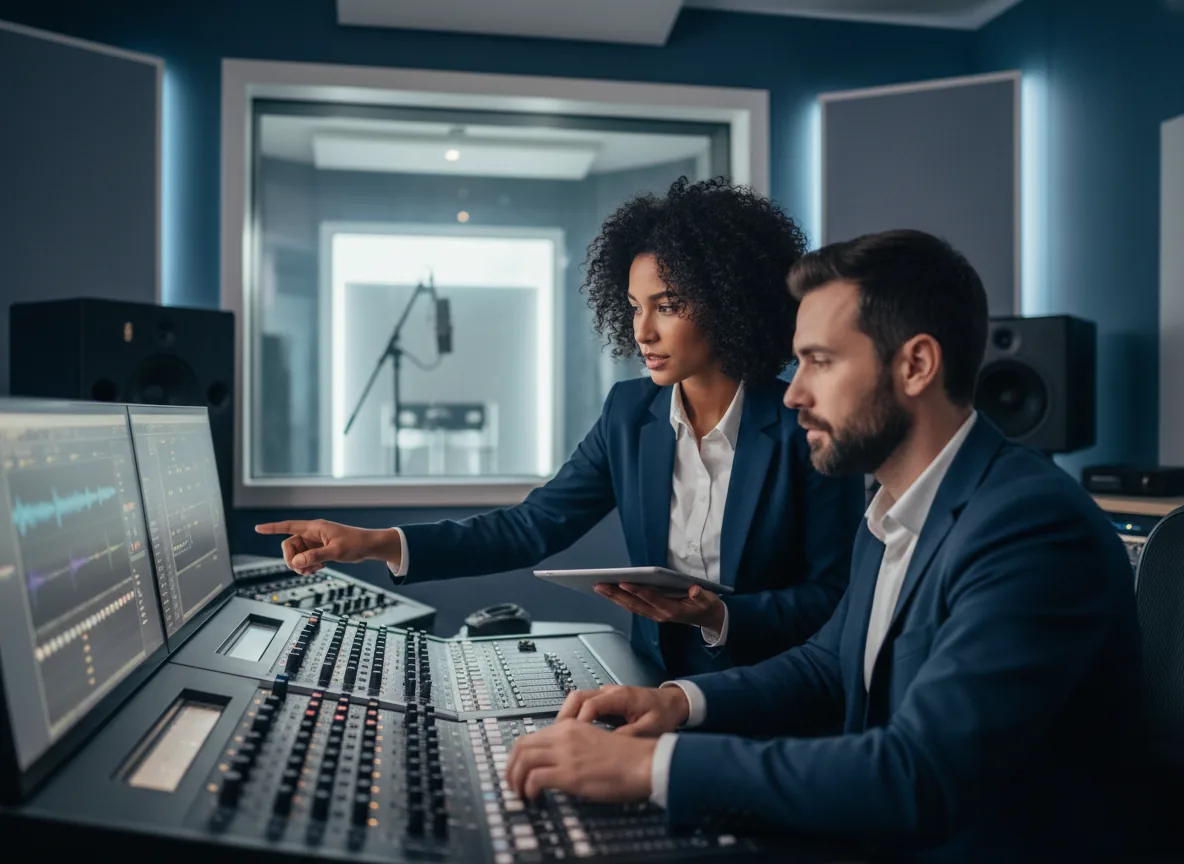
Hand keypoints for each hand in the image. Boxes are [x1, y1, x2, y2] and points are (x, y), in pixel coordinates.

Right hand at [253, 519, 400, 575]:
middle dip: (292, 559)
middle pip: (289, 546)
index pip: (288, 526)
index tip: (258, 528)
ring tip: (313, 570)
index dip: (272, 528)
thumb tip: (296, 563)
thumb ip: (315, 557)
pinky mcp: (319, 550)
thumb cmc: (356, 544)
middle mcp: (312, 533)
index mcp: (314, 528)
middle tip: (302, 570)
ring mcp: (315, 542)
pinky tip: (318, 569)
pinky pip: (305, 558)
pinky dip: (308, 565)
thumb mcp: (336, 552)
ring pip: (297, 554)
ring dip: (300, 565)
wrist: (369, 547)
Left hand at [505, 719, 655, 801]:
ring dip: (516, 779)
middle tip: (512, 783)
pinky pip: (534, 778)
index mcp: (569, 727)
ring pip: (522, 760)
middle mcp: (563, 736)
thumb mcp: (592, 741)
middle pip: (521, 746)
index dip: (518, 755)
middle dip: (511, 767)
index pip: (530, 736)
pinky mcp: (569, 774)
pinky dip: (528, 789)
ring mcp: (565, 754)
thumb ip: (572, 745)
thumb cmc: (625, 756)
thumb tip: (555, 761)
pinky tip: (534, 797)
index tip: (518, 768)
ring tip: (520, 793)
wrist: (643, 762)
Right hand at [555, 684, 688, 736]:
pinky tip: (573, 733)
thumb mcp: (650, 728)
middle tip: (558, 736)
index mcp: (621, 696)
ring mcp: (607, 695)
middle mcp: (610, 692)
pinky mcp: (607, 701)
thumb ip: (629, 735)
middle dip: (565, 716)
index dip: (580, 721)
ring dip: (568, 716)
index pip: (591, 704)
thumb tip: (608, 746)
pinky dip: (575, 716)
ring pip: (578, 699)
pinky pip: (584, 704)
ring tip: (562, 736)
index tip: (574, 737)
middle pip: (578, 697)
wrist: (675, 702)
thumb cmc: (664, 713)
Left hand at [594, 583, 724, 629]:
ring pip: (631, 606)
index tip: (623, 582)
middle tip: (599, 585)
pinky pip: (633, 607)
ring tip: (599, 587)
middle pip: (635, 604)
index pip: (652, 599)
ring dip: (614, 597)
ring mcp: (655, 615)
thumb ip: (701, 595)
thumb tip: (693, 590)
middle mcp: (660, 614)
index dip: (637, 591)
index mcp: (672, 610)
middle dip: (616, 594)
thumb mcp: (708, 600)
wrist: (709, 619)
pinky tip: (610, 593)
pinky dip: (620, 600)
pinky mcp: (652, 613)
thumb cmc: (707, 606)